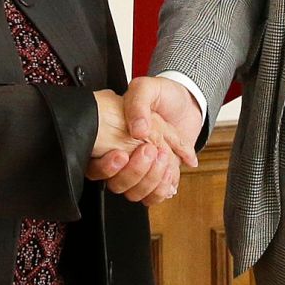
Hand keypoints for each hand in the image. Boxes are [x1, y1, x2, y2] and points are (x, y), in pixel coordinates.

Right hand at [105, 76, 202, 206]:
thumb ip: (138, 103)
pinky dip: (162, 188)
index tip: (120, 155)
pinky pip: (153, 196)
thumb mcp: (146, 89)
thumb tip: (138, 130)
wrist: (187, 102)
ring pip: (135, 193)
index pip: (96, 167)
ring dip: (150, 180)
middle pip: (118, 184)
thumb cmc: (163, 94)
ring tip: (164, 159)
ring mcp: (141, 169)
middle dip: (135, 172)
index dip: (106, 167)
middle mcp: (124, 158)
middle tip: (149, 150)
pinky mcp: (158, 177)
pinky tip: (170, 174)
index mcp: (112, 138)